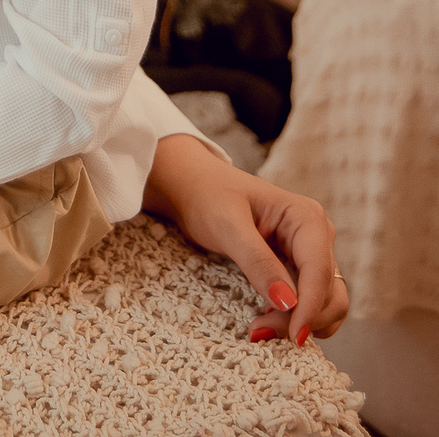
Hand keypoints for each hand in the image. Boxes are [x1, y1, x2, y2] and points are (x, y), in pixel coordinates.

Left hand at [144, 134, 348, 344]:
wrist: (195, 187)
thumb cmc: (209, 196)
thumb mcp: (227, 225)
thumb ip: (257, 261)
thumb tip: (289, 302)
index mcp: (306, 216)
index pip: (319, 271)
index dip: (310, 308)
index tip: (293, 338)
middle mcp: (316, 235)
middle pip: (329, 292)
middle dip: (302, 318)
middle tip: (259, 332)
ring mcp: (311, 252)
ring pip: (326, 303)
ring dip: (301, 323)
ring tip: (260, 327)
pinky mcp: (300, 268)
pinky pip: (310, 302)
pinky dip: (296, 318)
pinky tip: (267, 317)